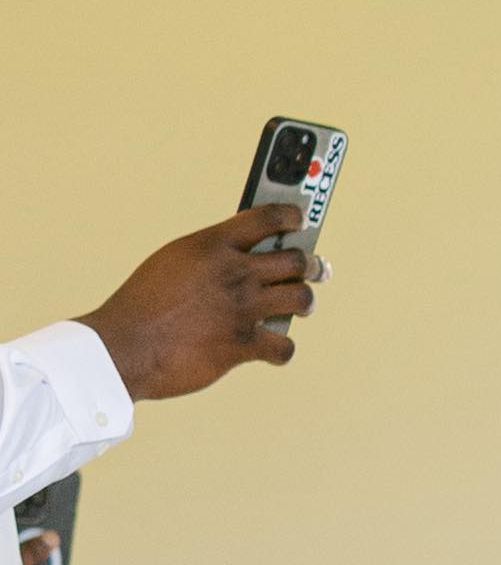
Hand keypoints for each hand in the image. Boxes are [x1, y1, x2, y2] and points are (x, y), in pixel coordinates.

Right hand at [88, 209, 323, 398]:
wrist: (125, 346)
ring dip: (304, 301)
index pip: (267, 218)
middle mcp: (234, 272)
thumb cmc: (142, 304)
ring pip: (301, 298)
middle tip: (311, 268)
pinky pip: (284, 346)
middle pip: (296, 259)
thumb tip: (237, 256)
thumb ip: (210, 255)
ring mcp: (242, 309)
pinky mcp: (242, 345)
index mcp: (213, 245)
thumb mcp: (174, 260)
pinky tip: (273, 348)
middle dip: (308, 264)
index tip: (299, 218)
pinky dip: (281, 348)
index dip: (290, 216)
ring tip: (301, 303)